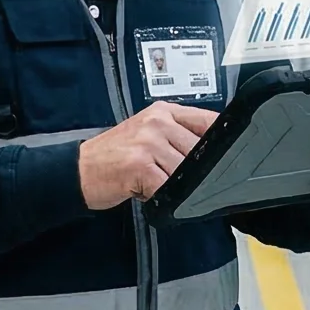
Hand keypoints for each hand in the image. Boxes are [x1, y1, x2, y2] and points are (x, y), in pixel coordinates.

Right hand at [78, 102, 217, 209]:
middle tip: (182, 181)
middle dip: (197, 171)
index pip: (209, 121)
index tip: (232, 156)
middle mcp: (158, 122)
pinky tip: (150, 194)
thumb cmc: (113, 156)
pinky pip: (168, 187)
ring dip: (178, 186)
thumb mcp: (147, 134)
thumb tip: (216, 152)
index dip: (225, 141)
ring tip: (157, 184)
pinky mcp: (140, 165)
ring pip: (186, 171)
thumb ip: (178, 136)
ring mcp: (149, 142)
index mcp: (164, 111)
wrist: (78, 169)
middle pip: (201, 150)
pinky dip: (165, 197)